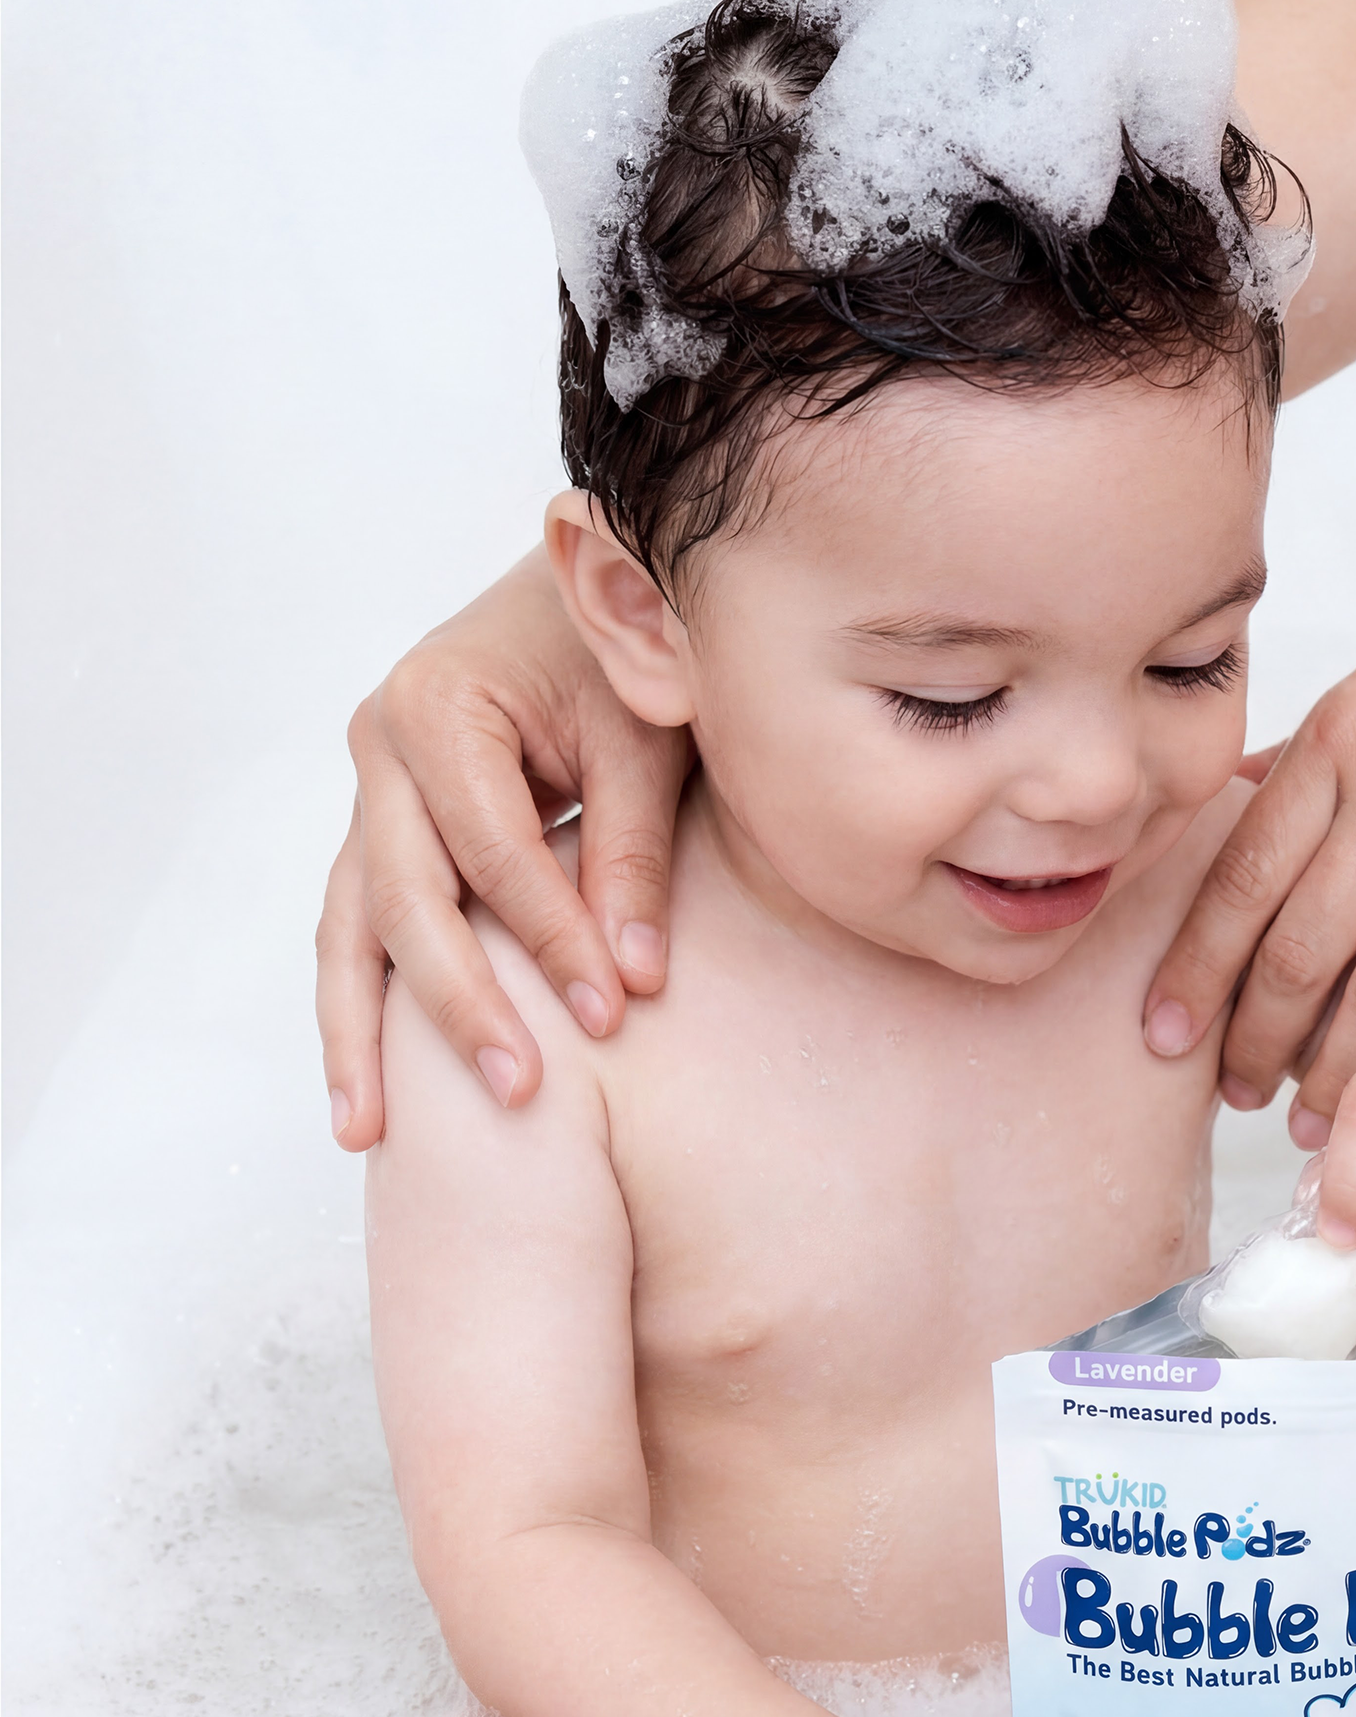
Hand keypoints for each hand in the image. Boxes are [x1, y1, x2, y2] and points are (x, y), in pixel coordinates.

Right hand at [317, 550, 686, 1146]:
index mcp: (438, 707)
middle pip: (404, 899)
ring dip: (361, 1029)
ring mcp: (372, 789)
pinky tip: (367, 1086)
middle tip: (517, 1091)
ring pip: (352, 924)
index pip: (494, 852)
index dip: (552, 937)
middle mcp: (381, 748)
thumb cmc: (619, 650)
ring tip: (366, 1131)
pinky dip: (364, 1000)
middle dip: (459, 1003)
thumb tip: (634, 980)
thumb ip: (631, 849)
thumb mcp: (642, 735)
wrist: (581, 584)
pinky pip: (362, 923)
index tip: (612, 1012)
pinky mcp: (386, 825)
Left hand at [1143, 540, 1355, 1136]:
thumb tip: (1229, 802)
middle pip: (1297, 946)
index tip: (1163, 1031)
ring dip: (1341, 1069)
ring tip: (1317, 1120)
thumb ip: (1306, 755)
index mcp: (1338, 743)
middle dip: (1254, 1038)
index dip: (1195, 968)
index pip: (1240, 879)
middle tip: (1233, 1094)